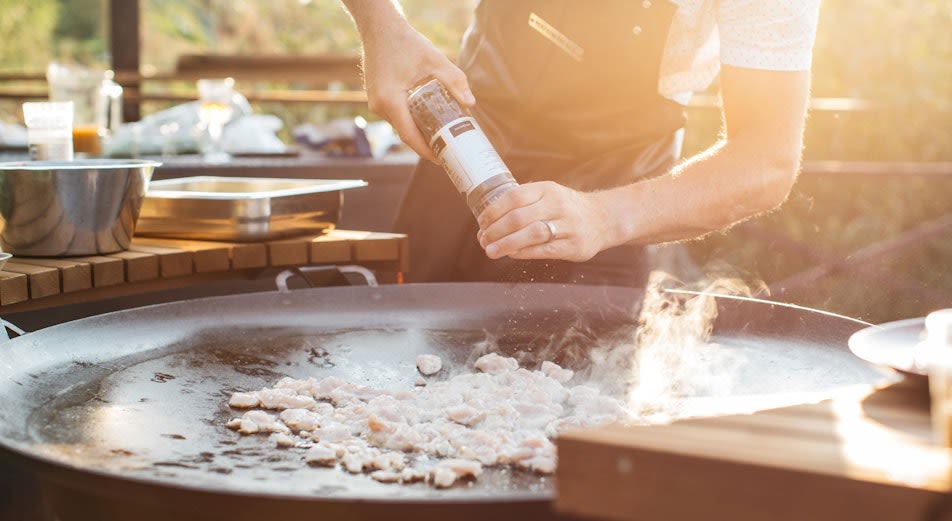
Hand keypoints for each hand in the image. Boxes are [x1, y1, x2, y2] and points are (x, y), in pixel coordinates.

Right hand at [361, 24, 473, 161]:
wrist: (379, 28)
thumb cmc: (404, 42)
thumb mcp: (434, 60)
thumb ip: (454, 81)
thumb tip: (470, 103)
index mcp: (390, 100)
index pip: (409, 135)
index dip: (425, 150)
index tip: (441, 159)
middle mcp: (379, 106)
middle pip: (405, 132)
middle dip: (425, 142)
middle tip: (447, 148)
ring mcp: (375, 103)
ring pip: (400, 124)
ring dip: (418, 130)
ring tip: (440, 134)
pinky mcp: (376, 98)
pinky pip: (395, 115)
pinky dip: (410, 119)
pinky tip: (426, 118)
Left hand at [476, 182, 613, 261]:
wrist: (604, 219)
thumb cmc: (567, 208)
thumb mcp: (549, 195)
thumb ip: (524, 203)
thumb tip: (488, 220)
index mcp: (548, 189)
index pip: (514, 197)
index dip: (493, 211)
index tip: (482, 222)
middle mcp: (558, 205)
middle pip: (519, 218)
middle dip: (496, 231)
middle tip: (483, 240)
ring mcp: (568, 226)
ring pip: (531, 234)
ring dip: (506, 244)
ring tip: (491, 251)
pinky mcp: (574, 246)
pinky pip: (543, 250)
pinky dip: (523, 253)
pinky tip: (511, 254)